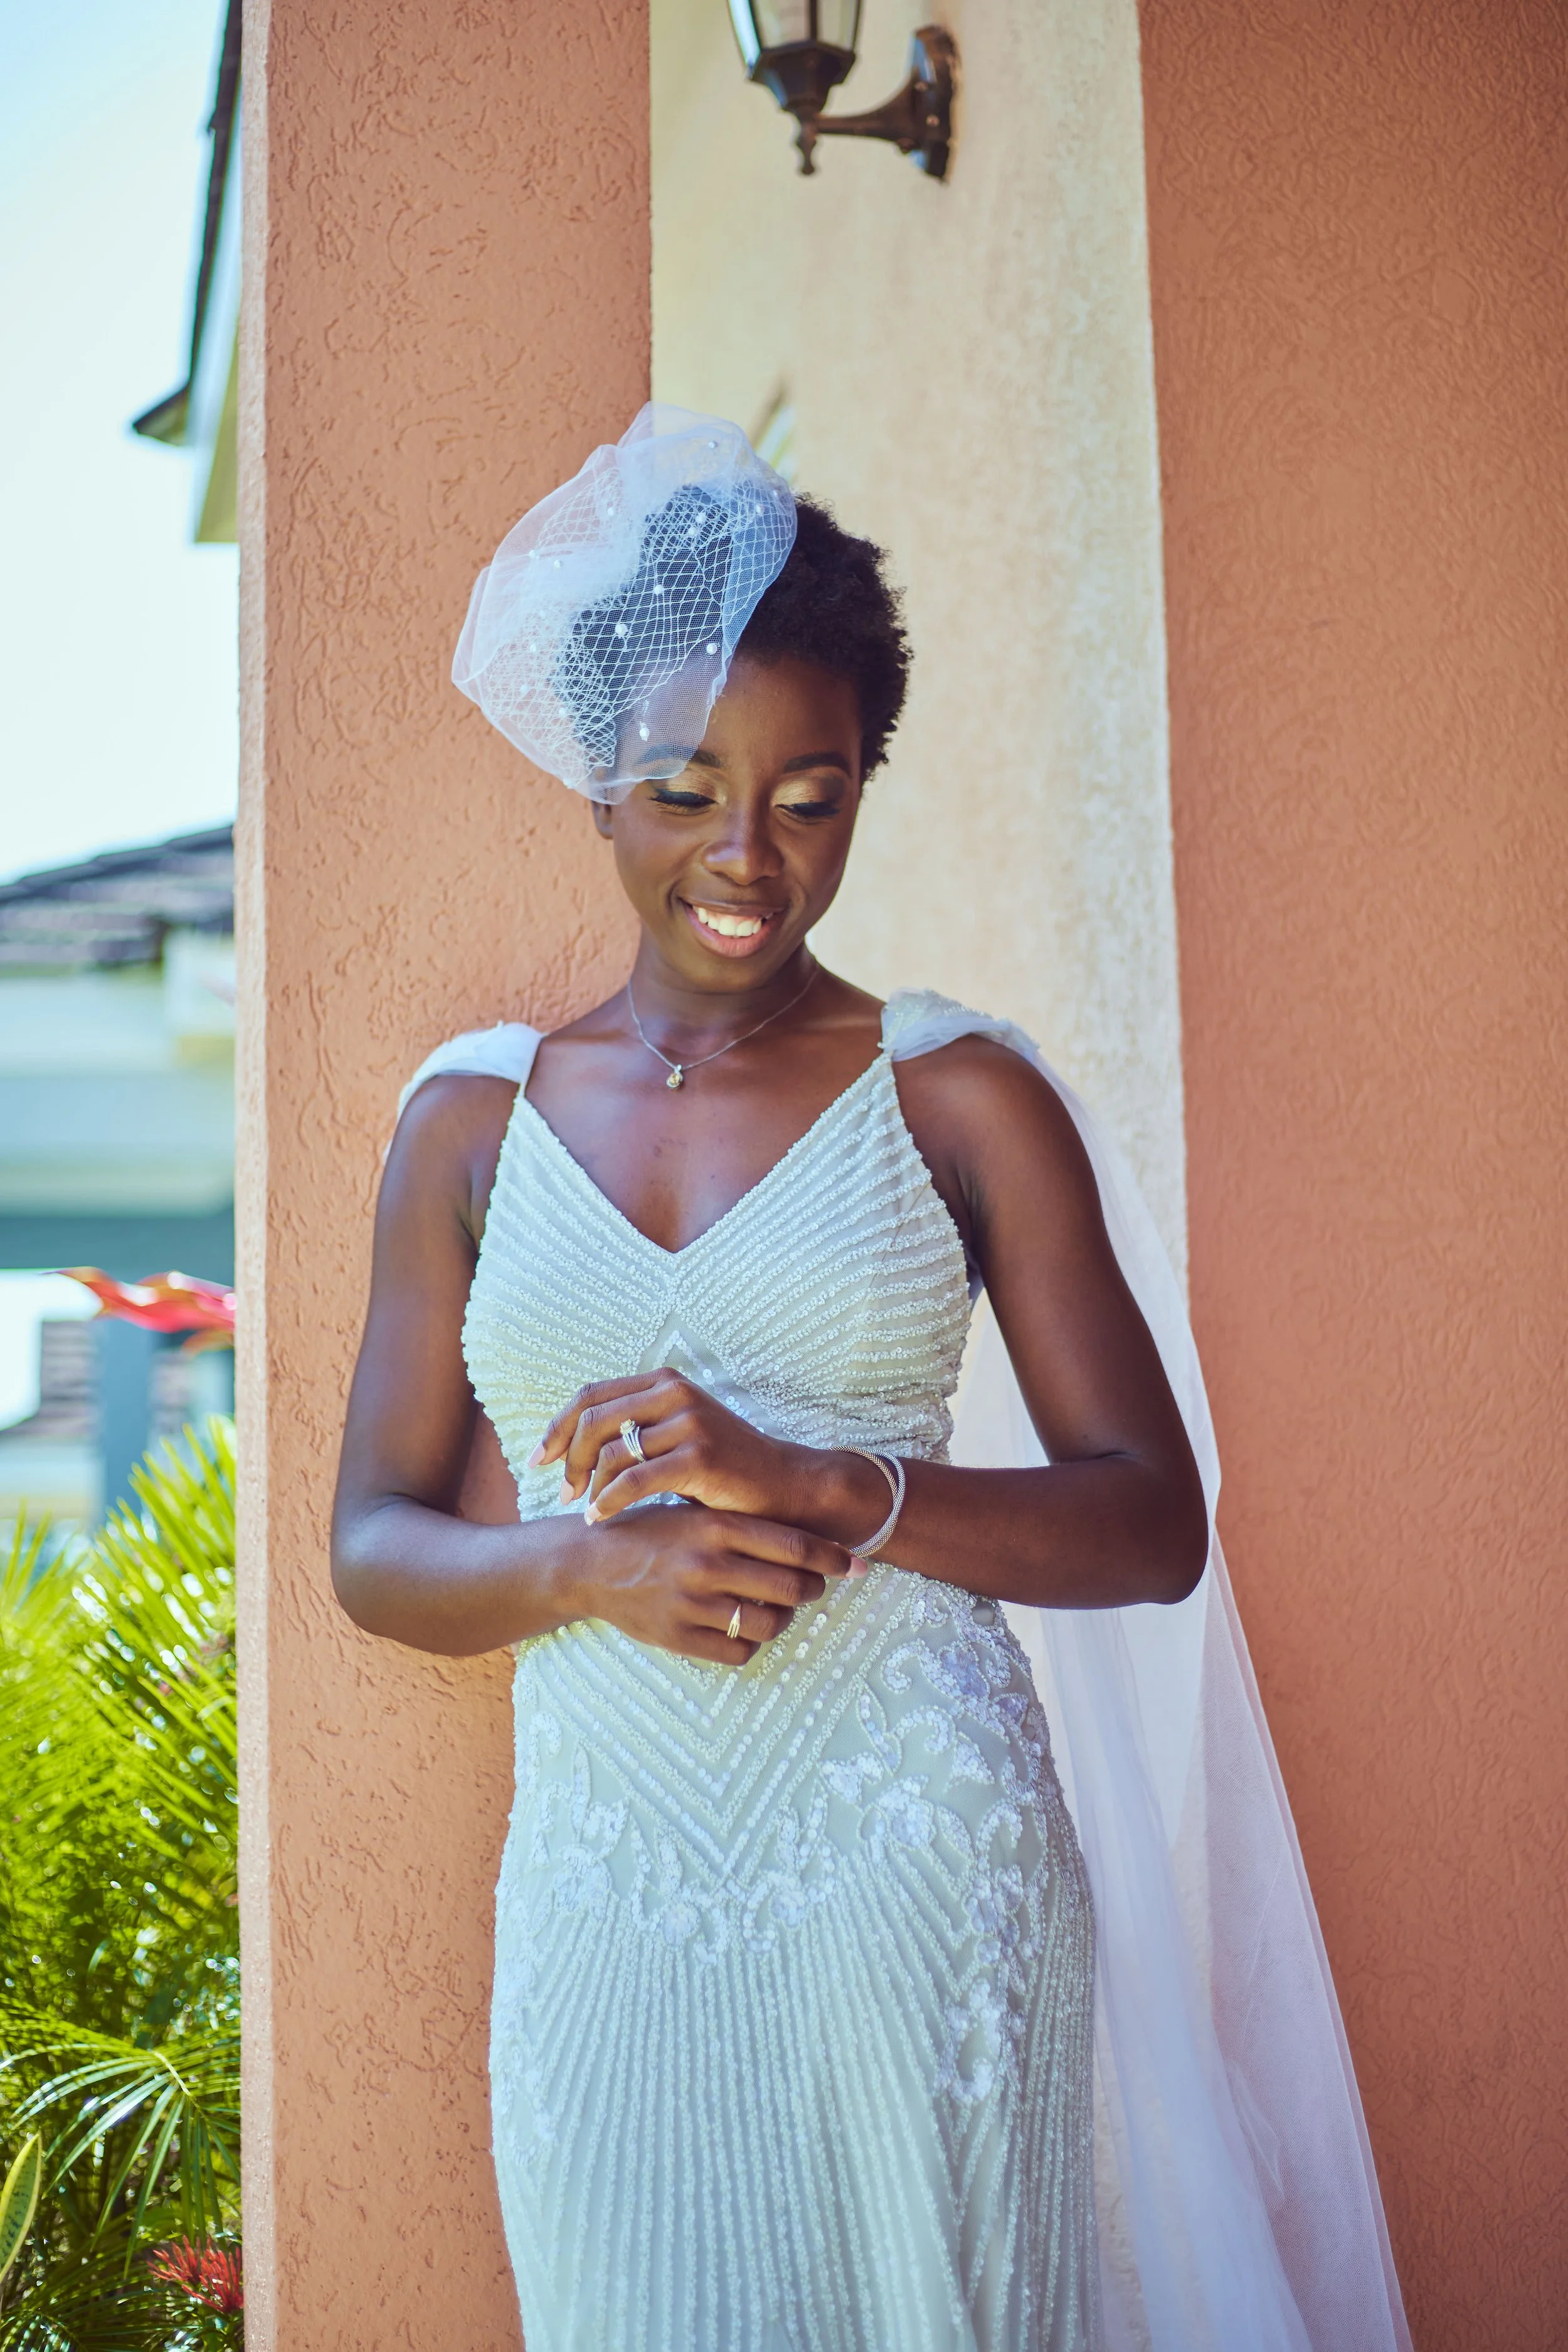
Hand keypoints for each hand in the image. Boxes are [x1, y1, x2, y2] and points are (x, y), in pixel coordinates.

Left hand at [530, 1370, 805, 1526]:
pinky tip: (599, 1518)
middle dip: (568, 1458)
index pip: (590, 1395)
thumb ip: (636, 1429)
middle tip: (562, 1490)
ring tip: (584, 1509)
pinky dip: (607, 1502)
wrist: (783, 1487)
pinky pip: (632, 1480)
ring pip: (610, 1452)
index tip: (539, 1459)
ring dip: (588, 1485)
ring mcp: (688, 1422)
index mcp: (664, 1381)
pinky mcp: (698, 1456)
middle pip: (592, 1419)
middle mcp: (674, 1392)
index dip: (557, 1427)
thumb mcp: (677, 1435)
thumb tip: (574, 1445)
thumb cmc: (725, 1468)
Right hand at [563, 1500, 850, 1665]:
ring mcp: (691, 1603)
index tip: (855, 1565)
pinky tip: (743, 1628)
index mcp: (714, 1525)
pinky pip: (738, 1651)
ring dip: (783, 1618)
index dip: (833, 1558)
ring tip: (774, 1608)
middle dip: (813, 1588)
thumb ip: (742, 1525)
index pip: (794, 1545)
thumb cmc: (648, 1532)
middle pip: (792, 1586)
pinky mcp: (677, 1637)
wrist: (587, 1563)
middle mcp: (706, 1563)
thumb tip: (806, 1543)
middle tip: (812, 1586)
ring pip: (770, 1623)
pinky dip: (750, 1642)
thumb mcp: (693, 1513)